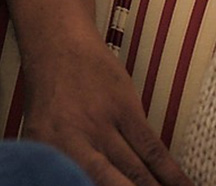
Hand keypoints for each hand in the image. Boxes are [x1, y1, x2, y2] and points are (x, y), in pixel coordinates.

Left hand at [20, 34, 192, 185]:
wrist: (57, 44)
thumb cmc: (51, 94)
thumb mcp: (43, 133)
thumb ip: (62, 162)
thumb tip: (77, 180)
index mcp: (45, 150)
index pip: (74, 182)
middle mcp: (71, 140)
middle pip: (111, 185)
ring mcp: (100, 125)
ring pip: (138, 174)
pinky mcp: (124, 110)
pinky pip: (154, 152)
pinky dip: (172, 175)